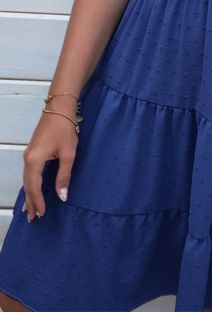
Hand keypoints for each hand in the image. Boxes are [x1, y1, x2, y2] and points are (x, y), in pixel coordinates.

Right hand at [21, 107, 78, 221]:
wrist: (59, 109)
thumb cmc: (65, 129)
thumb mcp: (68, 154)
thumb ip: (64, 175)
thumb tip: (62, 196)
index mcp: (34, 160)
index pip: (34, 187)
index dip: (38, 201)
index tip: (42, 214)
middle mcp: (28, 158)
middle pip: (27, 185)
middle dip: (30, 202)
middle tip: (33, 218)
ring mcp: (29, 154)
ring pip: (26, 179)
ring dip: (29, 194)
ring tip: (29, 210)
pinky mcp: (33, 151)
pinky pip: (28, 173)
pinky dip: (30, 184)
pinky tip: (31, 190)